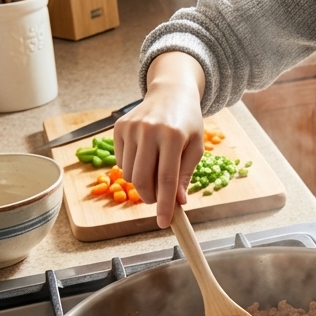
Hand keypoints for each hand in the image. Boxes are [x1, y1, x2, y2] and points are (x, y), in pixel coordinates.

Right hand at [114, 52, 205, 228]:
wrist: (171, 93)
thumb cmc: (188, 122)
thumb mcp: (196, 147)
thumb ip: (185, 175)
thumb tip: (178, 202)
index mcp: (174, 136)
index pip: (166, 179)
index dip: (164, 204)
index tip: (164, 222)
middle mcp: (150, 131)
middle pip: (143, 180)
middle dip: (150, 197)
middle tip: (159, 200)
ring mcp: (131, 128)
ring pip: (129, 174)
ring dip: (141, 184)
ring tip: (155, 174)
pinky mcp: (119, 128)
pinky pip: (121, 162)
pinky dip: (132, 169)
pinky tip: (145, 157)